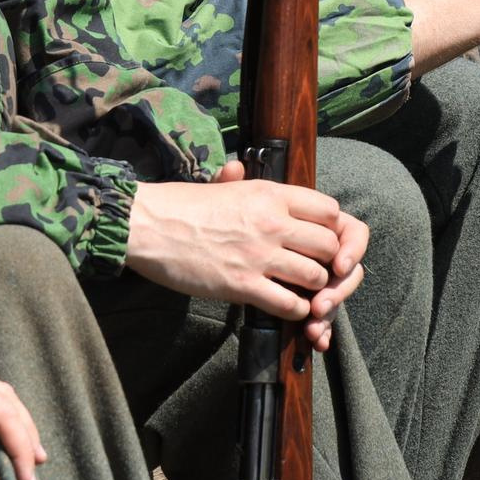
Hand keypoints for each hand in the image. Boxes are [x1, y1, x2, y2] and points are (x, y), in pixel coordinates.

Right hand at [124, 164, 367, 349]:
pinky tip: (286, 306)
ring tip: (301, 290)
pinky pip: (290, 304)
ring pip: (316, 277)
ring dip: (313, 288)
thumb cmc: (180, 205)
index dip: (331, 229)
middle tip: (315, 269)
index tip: (320, 239)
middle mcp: (272, 222)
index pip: (329, 210)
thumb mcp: (218, 185)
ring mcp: (259, 255)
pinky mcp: (243, 285)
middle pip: (329, 246)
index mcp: (269, 193)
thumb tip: (238, 170)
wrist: (148, 227)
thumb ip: (238, 180)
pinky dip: (295, 309)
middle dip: (327, 262)